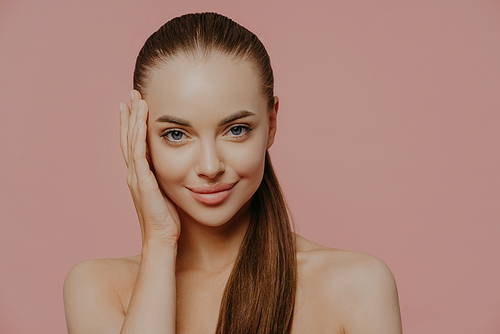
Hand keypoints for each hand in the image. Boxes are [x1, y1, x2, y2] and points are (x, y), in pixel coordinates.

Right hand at [120, 90, 179, 246]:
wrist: (162, 239)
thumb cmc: (167, 220)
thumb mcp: (166, 193)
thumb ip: (166, 179)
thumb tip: (178, 166)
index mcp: (139, 176)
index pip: (132, 145)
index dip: (131, 125)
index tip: (133, 107)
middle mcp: (134, 174)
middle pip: (127, 138)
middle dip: (129, 116)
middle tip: (130, 95)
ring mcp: (136, 177)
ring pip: (131, 141)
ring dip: (133, 119)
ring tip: (135, 100)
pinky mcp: (143, 182)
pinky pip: (139, 153)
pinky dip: (138, 135)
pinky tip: (140, 120)